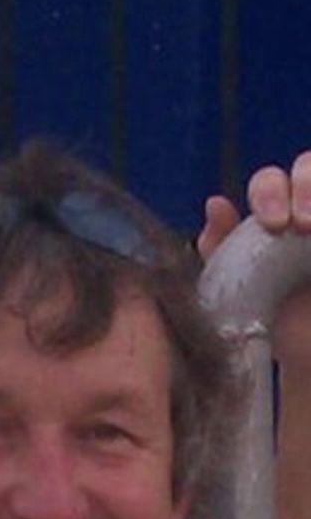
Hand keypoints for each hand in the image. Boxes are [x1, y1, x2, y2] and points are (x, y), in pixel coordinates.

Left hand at [197, 153, 310, 367]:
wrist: (309, 352)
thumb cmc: (273, 317)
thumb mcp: (239, 288)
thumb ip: (222, 249)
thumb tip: (216, 204)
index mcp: (273, 212)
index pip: (270, 181)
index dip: (269, 192)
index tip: (272, 223)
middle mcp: (307, 205)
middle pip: (309, 166)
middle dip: (306, 184)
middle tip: (304, 224)